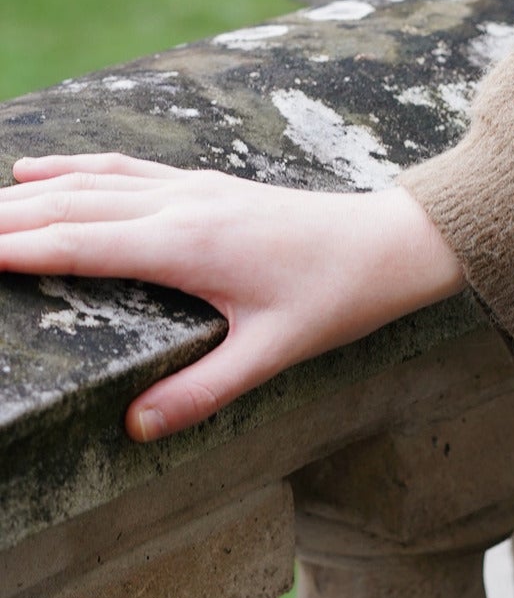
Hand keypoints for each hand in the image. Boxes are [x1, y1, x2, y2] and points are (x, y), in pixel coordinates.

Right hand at [0, 154, 464, 441]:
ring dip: (23, 195)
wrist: (391, 242)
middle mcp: (178, 206)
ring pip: (87, 183)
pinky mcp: (202, 185)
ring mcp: (189, 188)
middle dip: (1, 222)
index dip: (13, 249)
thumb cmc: (337, 299)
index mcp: (186, 245)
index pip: (77, 244)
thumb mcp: (274, 355)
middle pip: (67, 207)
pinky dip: (71, 169)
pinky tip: (35, 170)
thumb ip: (203, 392)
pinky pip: (120, 169)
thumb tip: (136, 428)